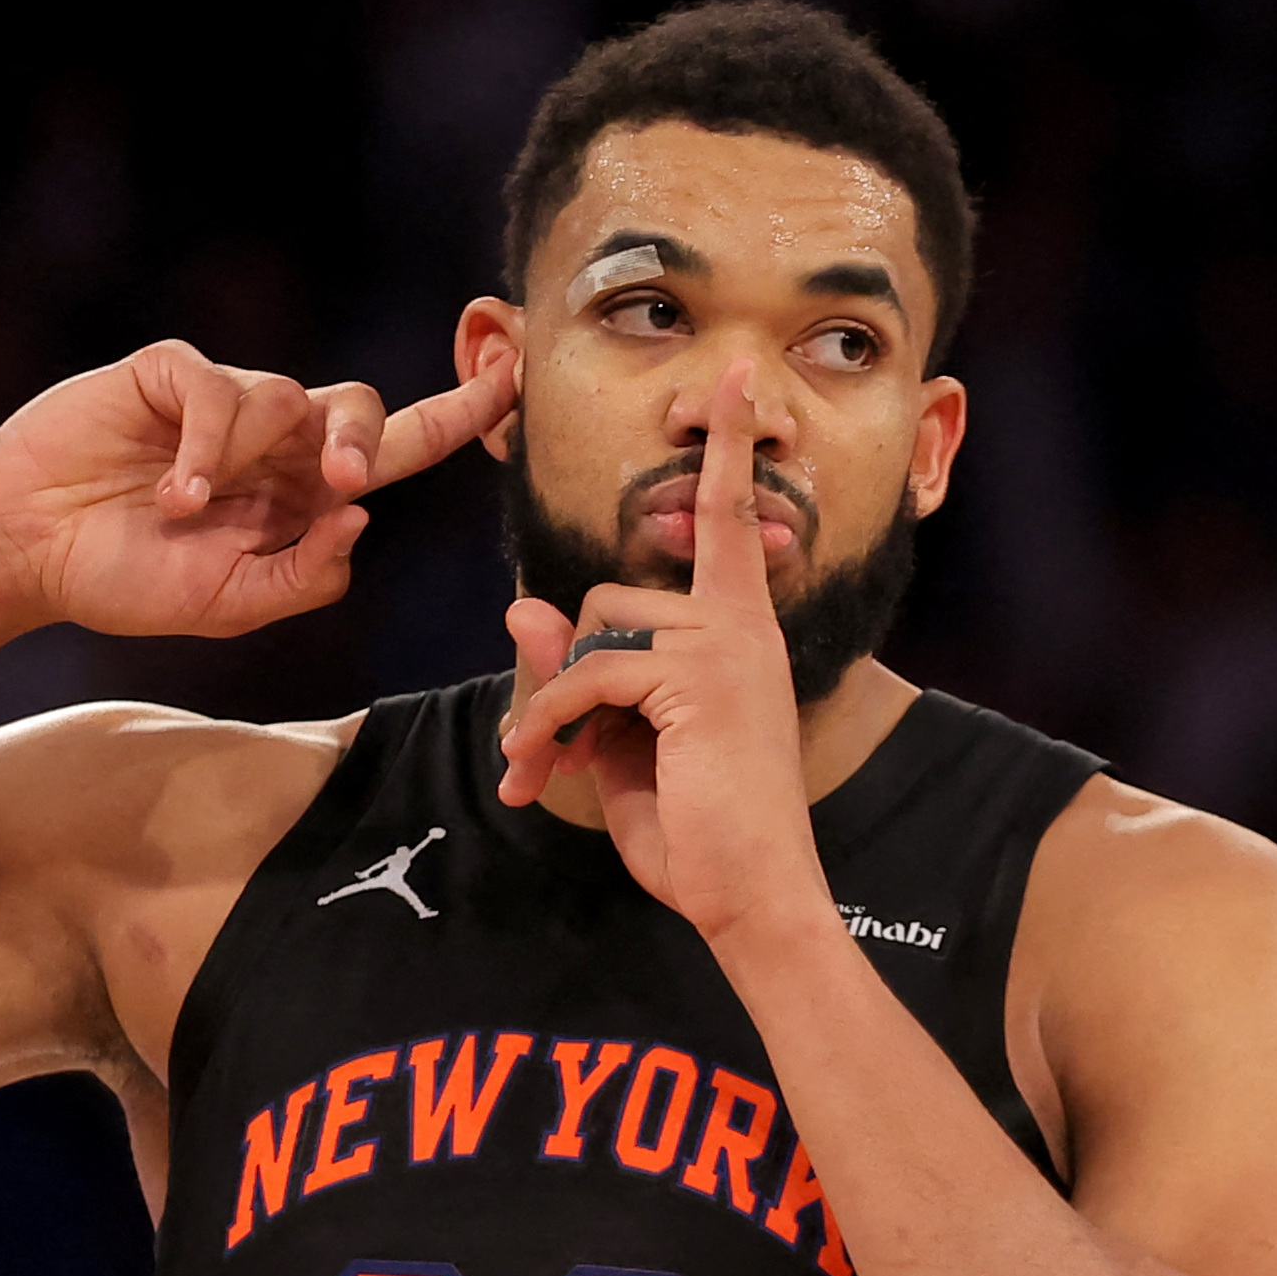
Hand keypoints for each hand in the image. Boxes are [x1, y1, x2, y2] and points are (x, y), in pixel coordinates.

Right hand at [0, 339, 513, 641]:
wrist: (29, 556)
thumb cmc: (125, 581)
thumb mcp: (226, 606)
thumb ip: (300, 575)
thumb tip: (360, 519)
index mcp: (301, 494)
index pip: (397, 447)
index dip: (458, 414)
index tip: (514, 379)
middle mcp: (275, 443)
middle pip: (360, 407)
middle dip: (364, 437)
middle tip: (342, 481)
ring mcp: (224, 404)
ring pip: (285, 399)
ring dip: (242, 462)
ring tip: (181, 515)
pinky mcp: (169, 375)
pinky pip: (213, 387)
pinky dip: (201, 444)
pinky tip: (171, 494)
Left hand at [494, 359, 836, 943]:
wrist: (755, 899)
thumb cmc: (700, 833)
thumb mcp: (622, 745)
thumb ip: (580, 676)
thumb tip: (522, 606)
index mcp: (740, 635)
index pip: (729, 522)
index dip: (725, 450)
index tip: (726, 376)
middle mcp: (739, 627)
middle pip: (609, 597)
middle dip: (566, 674)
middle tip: (547, 748)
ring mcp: (723, 647)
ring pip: (593, 631)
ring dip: (553, 704)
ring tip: (548, 767)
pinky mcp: (698, 679)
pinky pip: (589, 672)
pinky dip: (552, 721)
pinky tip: (549, 769)